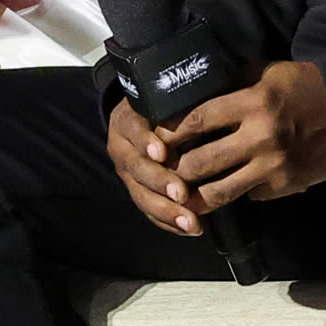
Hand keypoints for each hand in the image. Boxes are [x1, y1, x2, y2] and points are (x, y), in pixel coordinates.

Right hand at [108, 99, 203, 236]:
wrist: (137, 115)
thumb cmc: (161, 103)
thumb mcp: (165, 96)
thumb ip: (180, 99)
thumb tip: (204, 104)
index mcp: (129, 120)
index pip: (133, 129)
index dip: (146, 142)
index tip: (162, 152)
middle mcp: (122, 147)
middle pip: (137, 168)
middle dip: (160, 182)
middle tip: (182, 194)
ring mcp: (126, 172)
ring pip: (141, 194)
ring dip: (166, 210)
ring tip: (191, 222)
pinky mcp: (135, 190)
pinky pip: (147, 209)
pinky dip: (167, 221)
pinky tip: (188, 229)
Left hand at [169, 61, 325, 212]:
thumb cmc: (307, 86)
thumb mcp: (270, 73)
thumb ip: (234, 83)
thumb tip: (198, 93)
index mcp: (254, 103)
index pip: (198, 121)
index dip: (171, 133)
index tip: (156, 140)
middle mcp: (260, 137)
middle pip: (200, 163)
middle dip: (177, 170)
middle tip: (165, 170)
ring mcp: (273, 166)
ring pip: (219, 192)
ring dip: (196, 195)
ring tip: (183, 194)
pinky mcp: (284, 186)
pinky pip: (247, 196)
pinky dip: (235, 192)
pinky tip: (225, 188)